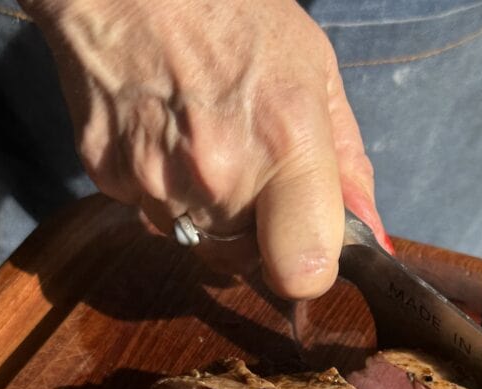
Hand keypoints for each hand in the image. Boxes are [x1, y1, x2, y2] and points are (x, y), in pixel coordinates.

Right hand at [20, 0, 388, 298]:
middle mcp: (218, 174)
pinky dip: (163, 189)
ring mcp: (158, 181)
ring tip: (202, 139)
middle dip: (256, 230)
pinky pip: (152, 215)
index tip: (307, 249)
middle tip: (248, 166)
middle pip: (248, 261)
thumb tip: (372, 236)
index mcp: (284, 143)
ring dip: (208, 212)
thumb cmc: (229, 9)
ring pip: (197, 242)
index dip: (309, 269)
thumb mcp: (313, 70)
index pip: (302, 269)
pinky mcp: (110, 180)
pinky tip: (165, 133)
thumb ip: (347, 164)